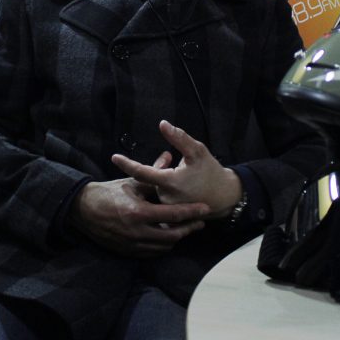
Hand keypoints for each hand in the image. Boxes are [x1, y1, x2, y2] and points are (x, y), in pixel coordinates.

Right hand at [69, 152, 208, 256]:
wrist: (84, 210)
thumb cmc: (109, 193)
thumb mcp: (132, 182)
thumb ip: (153, 172)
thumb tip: (169, 156)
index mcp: (139, 212)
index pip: (173, 215)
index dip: (191, 212)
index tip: (205, 209)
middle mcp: (137, 232)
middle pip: (172, 235)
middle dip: (189, 229)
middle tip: (200, 223)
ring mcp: (132, 244)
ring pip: (164, 246)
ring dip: (177, 238)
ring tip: (186, 228)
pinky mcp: (128, 251)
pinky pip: (152, 252)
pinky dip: (163, 245)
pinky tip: (168, 236)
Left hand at [111, 120, 241, 219]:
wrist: (224, 196)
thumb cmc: (210, 171)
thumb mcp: (198, 151)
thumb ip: (179, 138)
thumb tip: (162, 124)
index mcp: (170, 182)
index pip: (142, 172)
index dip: (127, 164)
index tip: (114, 157)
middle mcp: (165, 198)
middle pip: (149, 179)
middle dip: (157, 166)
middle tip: (170, 158)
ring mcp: (167, 208)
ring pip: (154, 188)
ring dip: (161, 177)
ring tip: (179, 172)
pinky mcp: (170, 215)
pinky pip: (160, 198)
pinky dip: (164, 188)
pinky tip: (179, 185)